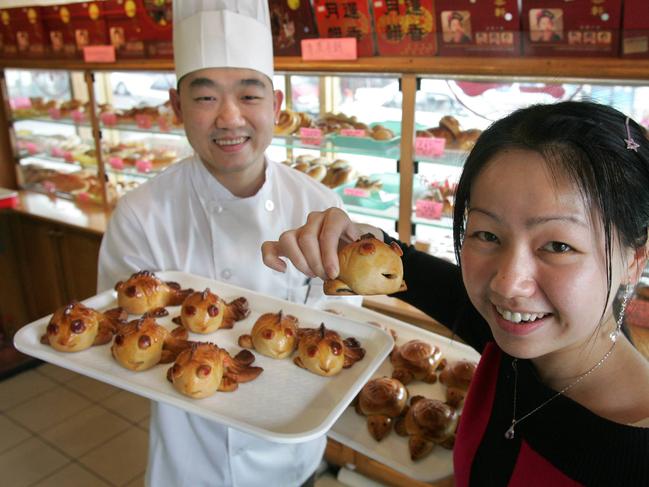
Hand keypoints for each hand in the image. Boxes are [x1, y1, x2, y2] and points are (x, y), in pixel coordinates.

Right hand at [261, 208, 381, 279]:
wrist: (350, 246)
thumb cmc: (358, 249)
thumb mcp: (368, 248)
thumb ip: (370, 254)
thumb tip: (380, 266)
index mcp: (336, 216)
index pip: (328, 231)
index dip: (329, 254)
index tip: (334, 274)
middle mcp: (316, 218)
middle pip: (307, 238)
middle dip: (315, 262)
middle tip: (326, 277)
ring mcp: (300, 229)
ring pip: (288, 239)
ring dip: (299, 261)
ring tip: (312, 273)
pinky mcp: (288, 242)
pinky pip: (270, 246)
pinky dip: (271, 258)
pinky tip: (283, 270)